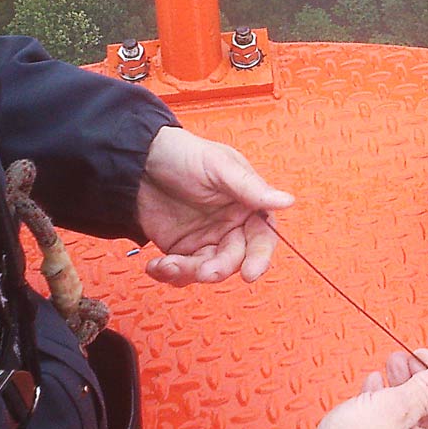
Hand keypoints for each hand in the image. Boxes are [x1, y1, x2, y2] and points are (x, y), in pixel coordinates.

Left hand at [136, 126, 291, 285]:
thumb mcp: (219, 166)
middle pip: (234, 260)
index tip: (250, 272)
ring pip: (207, 270)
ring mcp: (204, 240)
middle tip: (203, 271)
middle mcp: (229, 227)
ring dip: (189, 273)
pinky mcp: (180, 250)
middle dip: (219, 268)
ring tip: (168, 264)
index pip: (261, 238)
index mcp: (246, 206)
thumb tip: (287, 201)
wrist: (139, 160)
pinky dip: (169, 274)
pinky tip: (156, 265)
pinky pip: (181, 272)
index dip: (259, 258)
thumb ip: (250, 188)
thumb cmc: (184, 154)